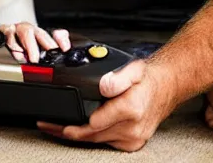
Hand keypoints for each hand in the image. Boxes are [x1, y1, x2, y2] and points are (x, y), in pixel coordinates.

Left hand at [0, 23, 69, 109]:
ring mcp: (27, 41)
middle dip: (31, 43)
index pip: (6, 31)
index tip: (17, 53)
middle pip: (25, 29)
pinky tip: (63, 45)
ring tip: (51, 53)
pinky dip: (60, 38)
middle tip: (33, 59)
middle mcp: (13, 36)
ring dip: (46, 41)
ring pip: (38, 32)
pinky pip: (52, 37)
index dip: (13, 38)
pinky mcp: (40, 47)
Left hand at [37, 60, 174, 151]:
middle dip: (66, 131)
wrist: (166, 87)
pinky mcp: (132, 143)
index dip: (72, 122)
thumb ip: (117, 78)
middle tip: (46, 125)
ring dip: (75, 135)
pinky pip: (104, 142)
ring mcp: (132, 138)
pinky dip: (89, 136)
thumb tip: (103, 86)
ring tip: (55, 127)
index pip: (93, 123)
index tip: (54, 120)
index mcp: (130, 109)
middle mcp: (131, 128)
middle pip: (90, 135)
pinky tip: (76, 129)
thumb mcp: (133, 69)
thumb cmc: (147, 78)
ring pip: (96, 140)